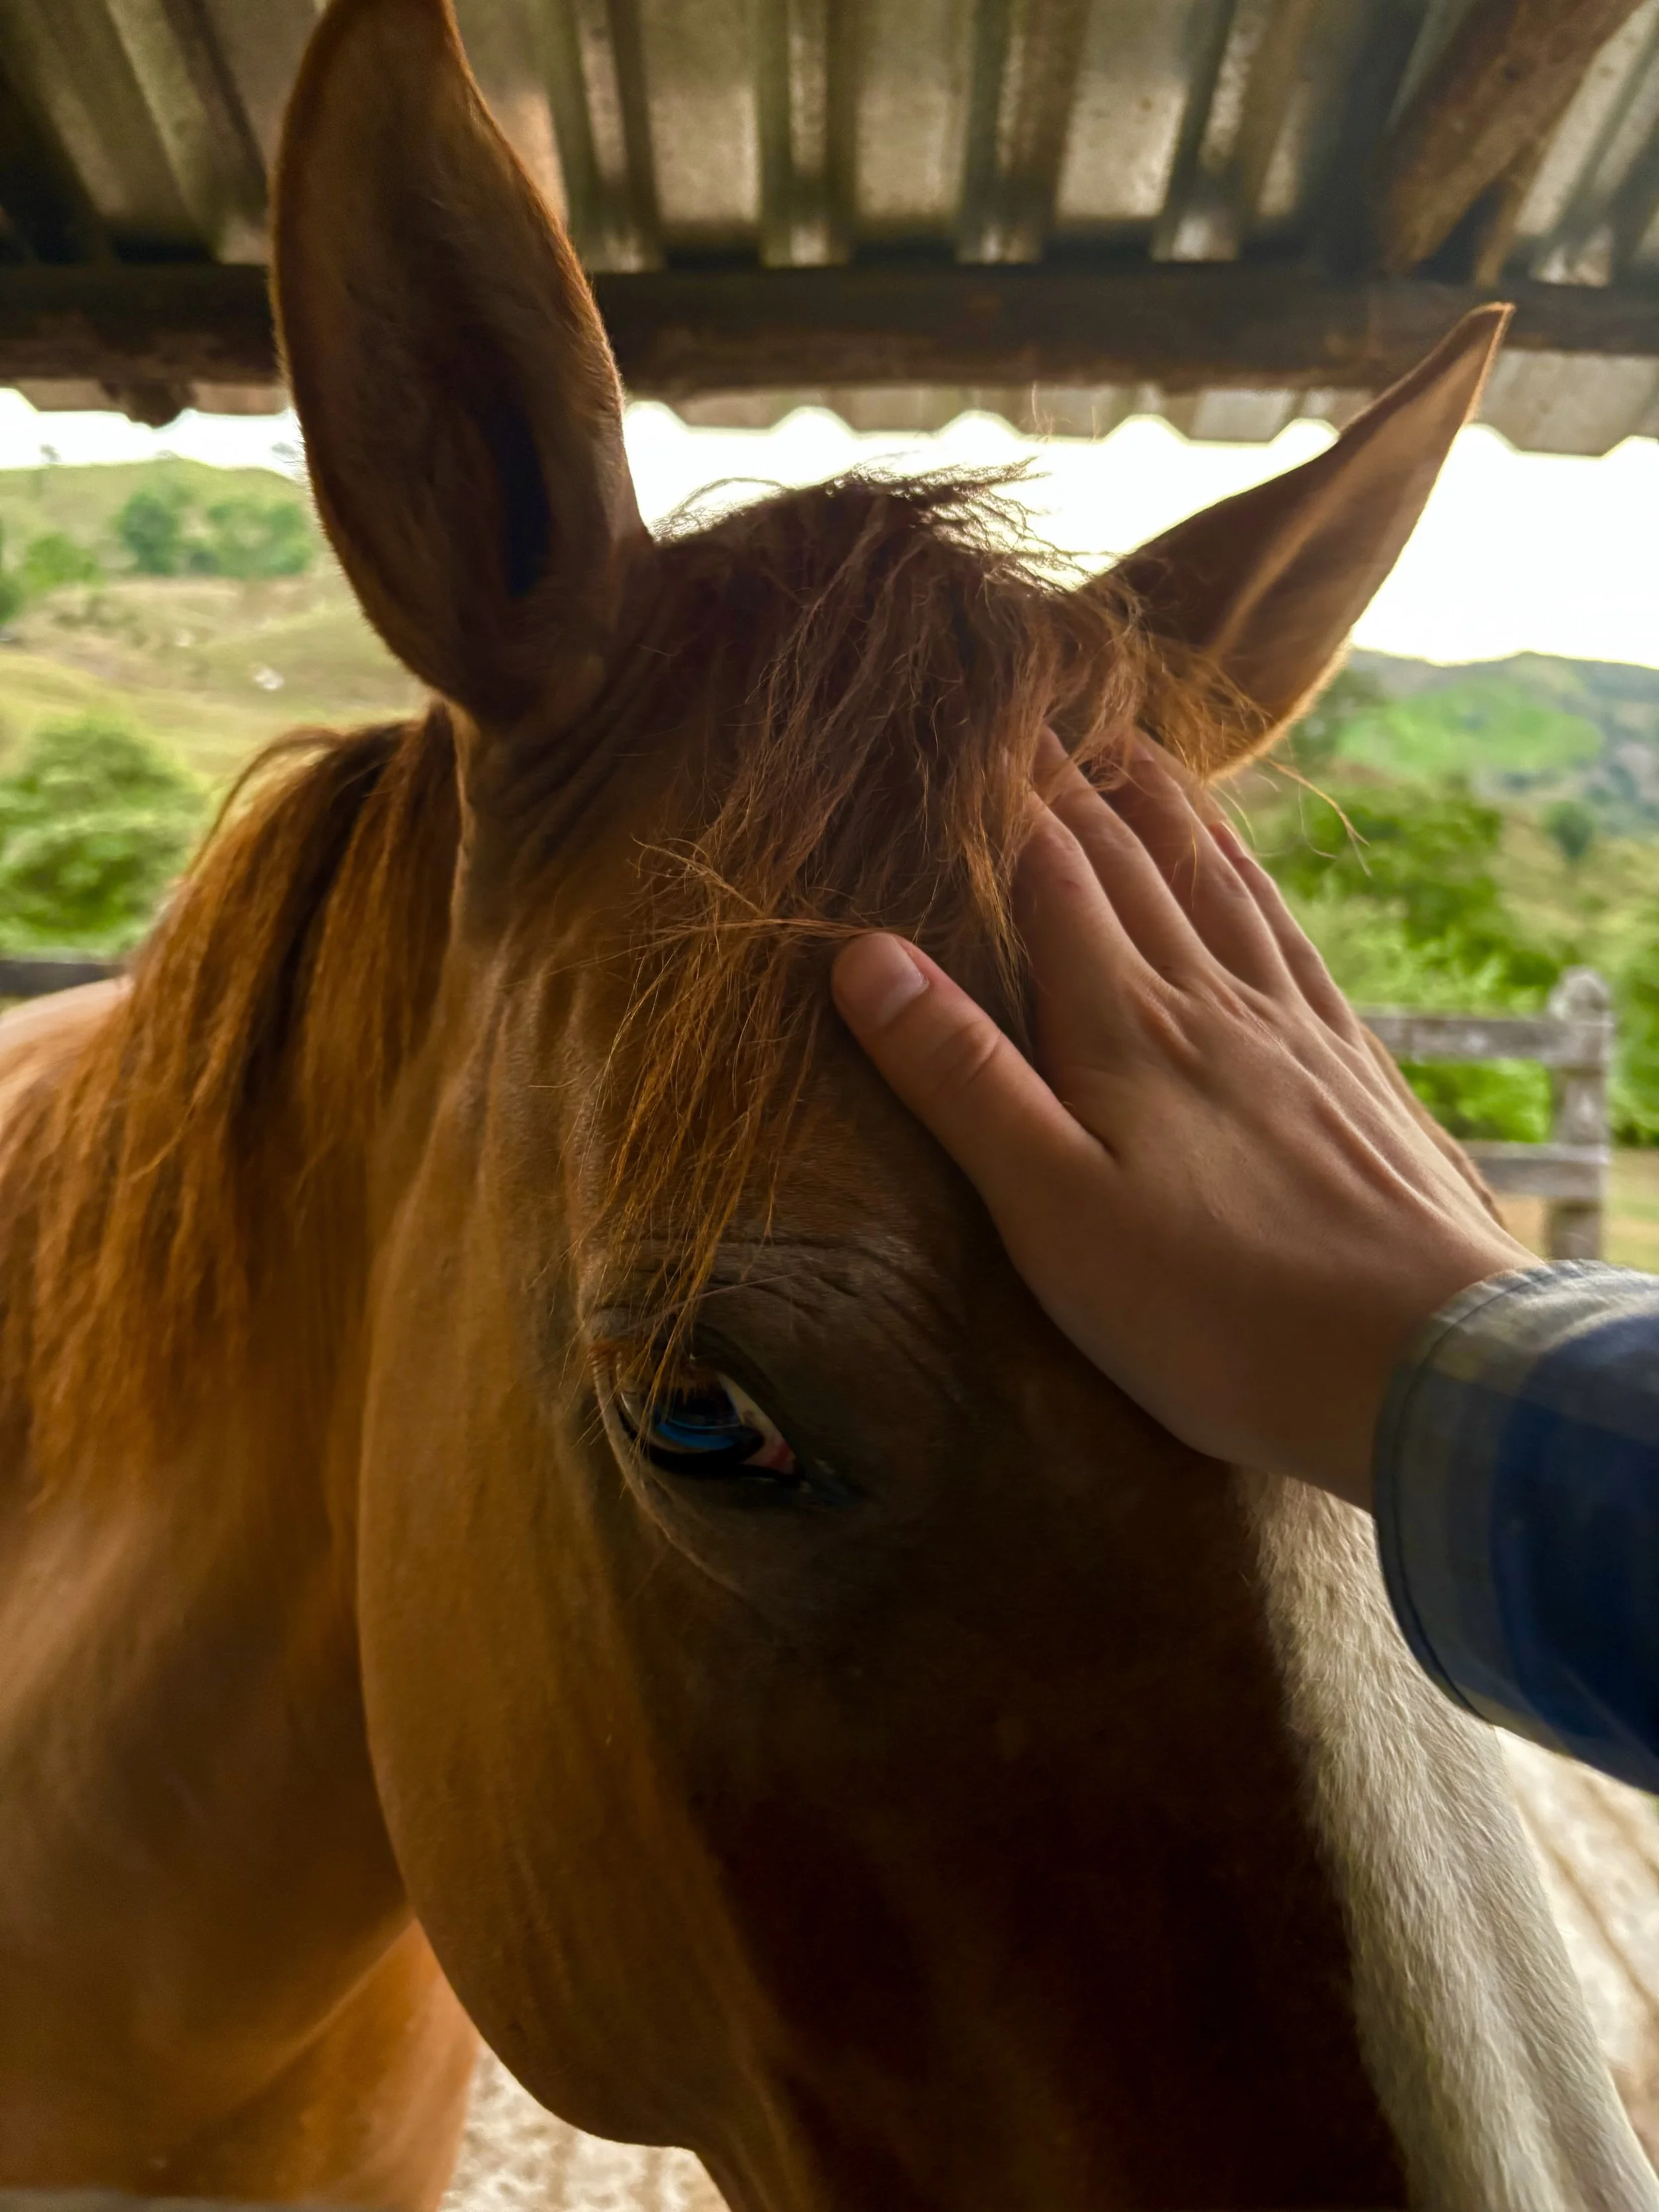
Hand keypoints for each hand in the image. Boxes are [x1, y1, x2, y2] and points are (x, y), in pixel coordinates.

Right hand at [830, 739, 1530, 1508]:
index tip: (971, 728)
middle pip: (1132, 865)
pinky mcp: (1352, 1070)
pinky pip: (1291, 936)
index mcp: (1127, 1031)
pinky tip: (1249, 873)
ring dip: (1170, 810)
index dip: (1008, 801)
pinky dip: (1255, 879)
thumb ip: (964, 1080)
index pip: (1053, 880)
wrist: (1421, 1360)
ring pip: (1218, 884)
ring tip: (1138, 752)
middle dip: (1075, 786)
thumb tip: (865, 955)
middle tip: (1038, 713)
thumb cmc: (1215, 1311)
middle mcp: (1211, 1003)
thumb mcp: (1054, 1214)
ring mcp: (1293, 1031)